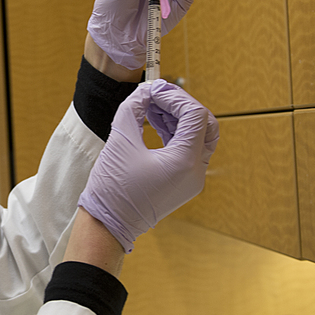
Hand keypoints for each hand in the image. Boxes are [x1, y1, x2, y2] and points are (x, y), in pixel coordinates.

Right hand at [76, 80, 218, 252]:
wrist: (108, 225)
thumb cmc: (112, 189)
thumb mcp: (120, 141)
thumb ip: (133, 109)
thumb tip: (144, 92)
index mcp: (184, 162)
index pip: (195, 115)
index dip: (175, 97)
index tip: (154, 89)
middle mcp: (196, 172)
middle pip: (206, 125)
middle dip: (182, 106)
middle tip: (159, 95)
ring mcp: (192, 180)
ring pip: (199, 138)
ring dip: (178, 118)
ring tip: (152, 106)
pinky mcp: (184, 183)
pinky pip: (189, 151)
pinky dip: (176, 134)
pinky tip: (156, 123)